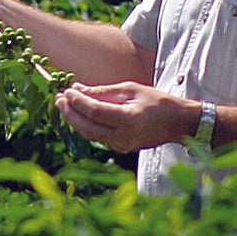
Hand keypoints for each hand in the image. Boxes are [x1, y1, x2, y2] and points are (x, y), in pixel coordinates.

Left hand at [54, 81, 199, 152]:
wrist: (177, 123)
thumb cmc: (157, 102)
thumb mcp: (131, 89)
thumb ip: (104, 91)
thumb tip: (78, 88)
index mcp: (128, 120)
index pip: (95, 112)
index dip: (78, 101)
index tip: (67, 90)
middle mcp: (123, 137)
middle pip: (87, 127)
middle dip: (70, 113)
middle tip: (58, 98)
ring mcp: (122, 145)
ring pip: (90, 134)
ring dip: (75, 119)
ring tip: (64, 104)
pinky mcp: (121, 147)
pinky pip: (98, 136)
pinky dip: (86, 124)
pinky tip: (79, 113)